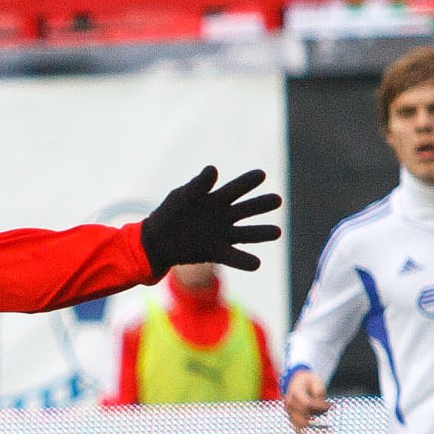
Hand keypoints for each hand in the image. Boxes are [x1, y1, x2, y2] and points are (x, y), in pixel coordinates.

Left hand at [140, 166, 283, 275]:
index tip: (261, 175)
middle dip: (262, 205)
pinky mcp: (216, 252)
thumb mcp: (181, 197)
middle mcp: (223, 216)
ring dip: (262, 233)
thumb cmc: (168, 215)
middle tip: (277, 200)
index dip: (248, 182)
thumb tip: (213, 169)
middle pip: (248, 209)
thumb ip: (197, 185)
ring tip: (277, 232)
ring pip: (247, 233)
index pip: (237, 188)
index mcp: (216, 199)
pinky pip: (234, 257)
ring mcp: (222, 235)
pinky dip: (245, 261)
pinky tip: (257, 263)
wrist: (155, 242)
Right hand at [283, 370, 330, 433]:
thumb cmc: (308, 380)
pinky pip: (296, 428)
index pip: (307, 404)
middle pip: (303, 416)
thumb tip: (323, 406)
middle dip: (318, 420)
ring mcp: (289, 411)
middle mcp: (290, 403)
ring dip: (314, 428)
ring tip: (329, 429)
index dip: (320, 406)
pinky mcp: (291, 417)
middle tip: (331, 423)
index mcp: (295, 393)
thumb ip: (319, 393)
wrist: (295, 380)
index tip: (331, 405)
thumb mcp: (316, 381)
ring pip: (300, 424)